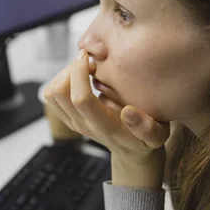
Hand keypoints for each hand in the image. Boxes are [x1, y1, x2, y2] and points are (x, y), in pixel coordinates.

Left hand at [43, 49, 169, 188]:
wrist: (131, 151)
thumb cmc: (145, 138)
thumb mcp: (157, 135)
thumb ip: (147, 127)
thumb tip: (128, 113)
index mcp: (104, 126)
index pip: (80, 99)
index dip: (80, 73)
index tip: (90, 58)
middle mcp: (83, 124)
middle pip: (59, 92)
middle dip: (71, 69)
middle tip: (88, 60)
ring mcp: (72, 122)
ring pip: (52, 93)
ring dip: (64, 74)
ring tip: (83, 67)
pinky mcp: (67, 117)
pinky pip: (52, 95)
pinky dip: (61, 80)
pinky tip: (80, 75)